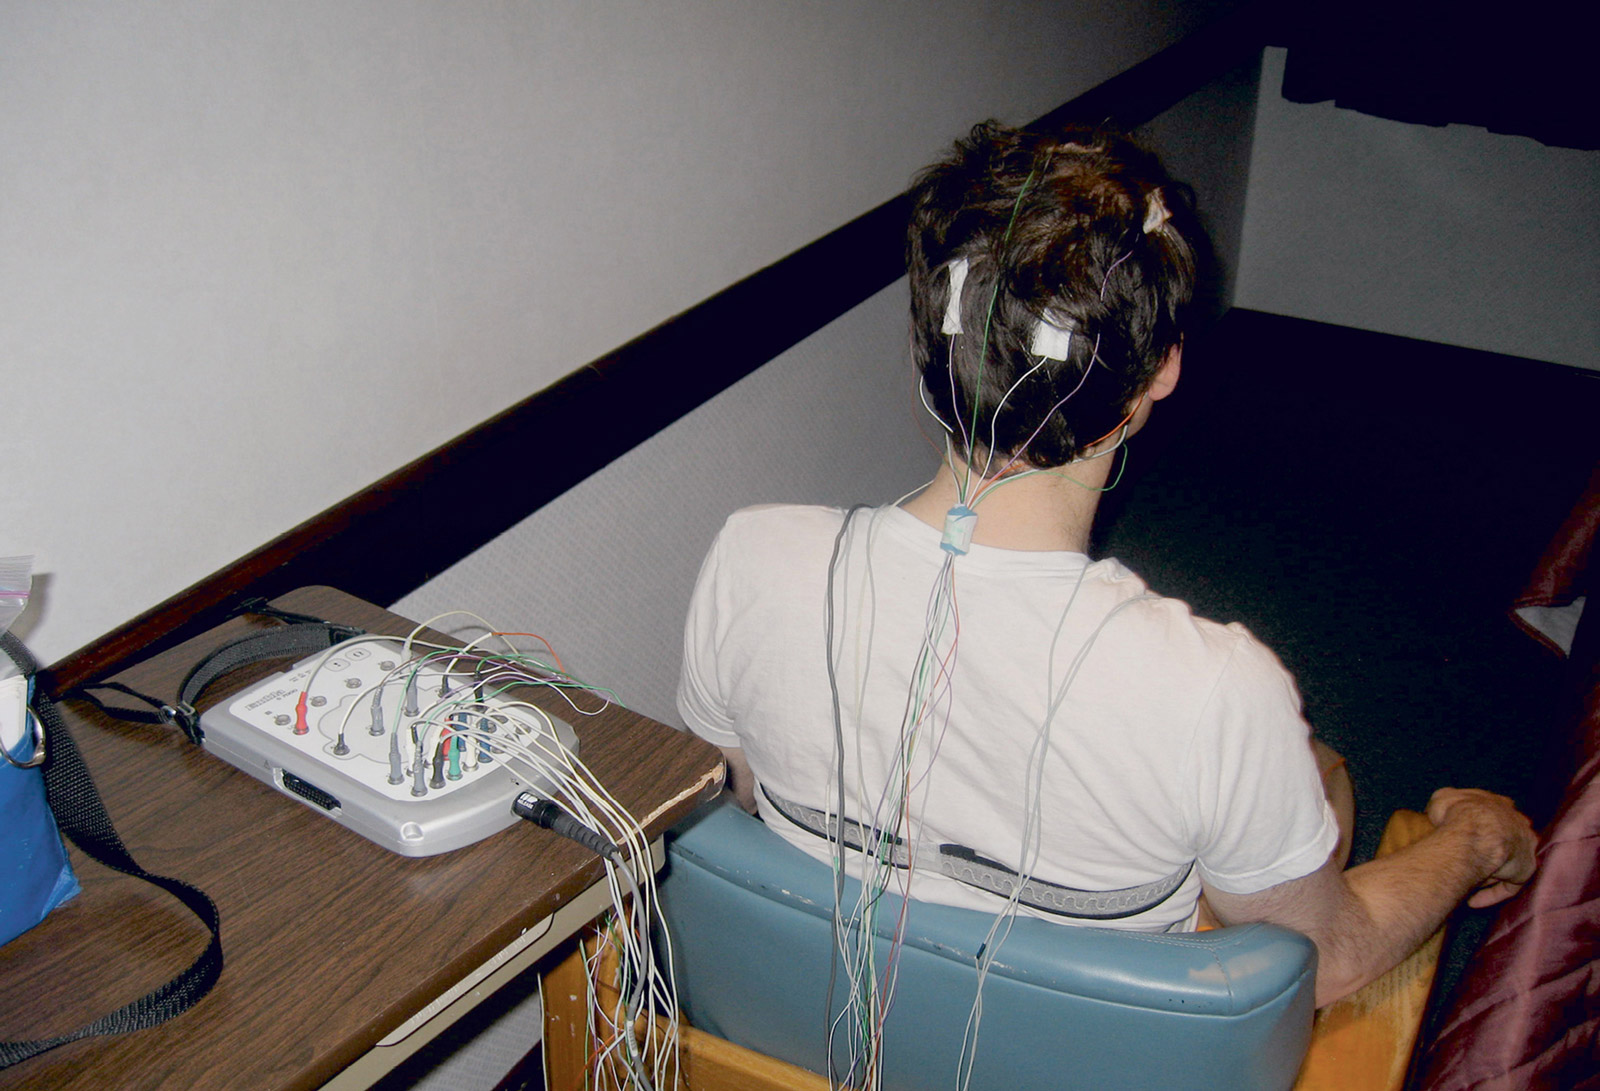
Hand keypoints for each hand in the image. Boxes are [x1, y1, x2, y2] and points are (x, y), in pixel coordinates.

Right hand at [1426, 788, 1537, 906]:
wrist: (1474, 830)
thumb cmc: (1456, 812)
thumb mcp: (1443, 797)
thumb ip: (1448, 804)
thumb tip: (1442, 816)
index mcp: (1500, 804)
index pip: (1495, 816)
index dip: (1479, 828)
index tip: (1461, 837)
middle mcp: (1518, 825)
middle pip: (1504, 841)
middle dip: (1486, 852)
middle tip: (1464, 863)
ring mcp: (1524, 848)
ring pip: (1506, 864)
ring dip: (1486, 875)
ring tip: (1464, 884)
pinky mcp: (1524, 871)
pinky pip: (1508, 886)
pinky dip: (1490, 894)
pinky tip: (1472, 901)